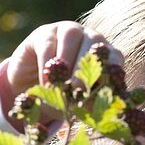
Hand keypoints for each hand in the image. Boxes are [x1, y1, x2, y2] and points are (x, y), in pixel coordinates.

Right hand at [0, 21, 120, 125]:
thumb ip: (93, 103)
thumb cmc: (62, 98)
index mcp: (104, 55)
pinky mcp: (42, 34)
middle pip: (95, 41)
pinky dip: (48, 64)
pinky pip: (48, 44)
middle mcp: (88, 38)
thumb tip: (106, 113)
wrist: (30, 90)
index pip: (114, 57)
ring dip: (68, 60)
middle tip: (80, 89)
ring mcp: (65, 31)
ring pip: (72, 36)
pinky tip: (45, 83)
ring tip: (63, 85)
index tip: (107, 90)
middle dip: (89, 66)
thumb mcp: (79, 103)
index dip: (112, 72)